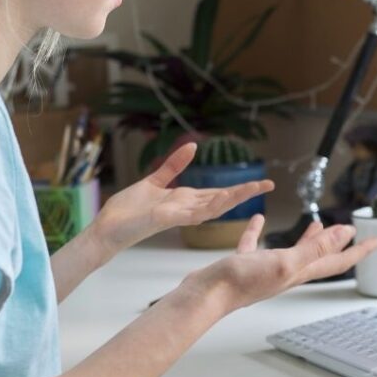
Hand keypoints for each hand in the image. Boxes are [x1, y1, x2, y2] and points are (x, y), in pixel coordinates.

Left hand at [92, 142, 273, 255]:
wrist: (106, 230)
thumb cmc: (127, 211)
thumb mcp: (154, 182)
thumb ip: (173, 166)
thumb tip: (193, 147)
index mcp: (184, 200)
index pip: (218, 193)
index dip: (239, 188)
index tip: (260, 181)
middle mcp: (186, 209)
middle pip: (222, 200)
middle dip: (245, 192)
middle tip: (269, 184)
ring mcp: (178, 215)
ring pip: (213, 207)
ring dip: (234, 198)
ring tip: (254, 189)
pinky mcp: (167, 218)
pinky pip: (192, 212)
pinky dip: (209, 205)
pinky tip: (223, 198)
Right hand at [188, 216, 376, 313]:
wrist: (206, 295)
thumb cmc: (242, 281)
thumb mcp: (285, 262)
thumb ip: (314, 248)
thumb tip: (345, 234)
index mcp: (298, 272)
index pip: (336, 261)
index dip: (358, 251)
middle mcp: (285, 271)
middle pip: (319, 257)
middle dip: (337, 246)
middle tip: (352, 233)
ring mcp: (264, 269)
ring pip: (291, 251)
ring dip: (307, 239)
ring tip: (316, 224)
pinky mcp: (243, 265)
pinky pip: (255, 245)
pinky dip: (259, 232)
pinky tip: (258, 220)